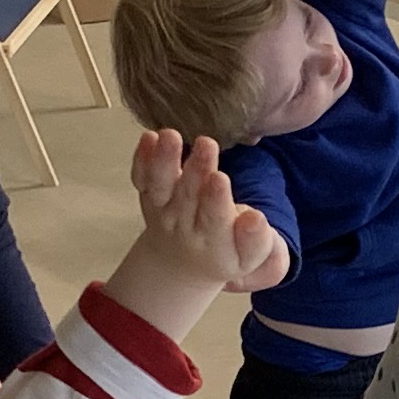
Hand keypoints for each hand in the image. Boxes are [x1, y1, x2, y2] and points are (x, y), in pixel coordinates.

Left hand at [127, 128, 292, 291]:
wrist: (183, 262)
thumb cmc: (228, 249)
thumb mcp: (252, 256)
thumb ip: (257, 240)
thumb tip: (255, 219)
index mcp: (216, 244)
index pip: (216, 222)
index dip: (217, 200)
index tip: (219, 178)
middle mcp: (185, 228)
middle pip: (189, 198)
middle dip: (197, 169)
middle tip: (206, 144)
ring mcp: (164, 212)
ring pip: (161, 187)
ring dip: (164, 160)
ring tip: (170, 136)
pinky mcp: (150, 196)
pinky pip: (142, 179)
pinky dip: (142, 159)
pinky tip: (149, 138)